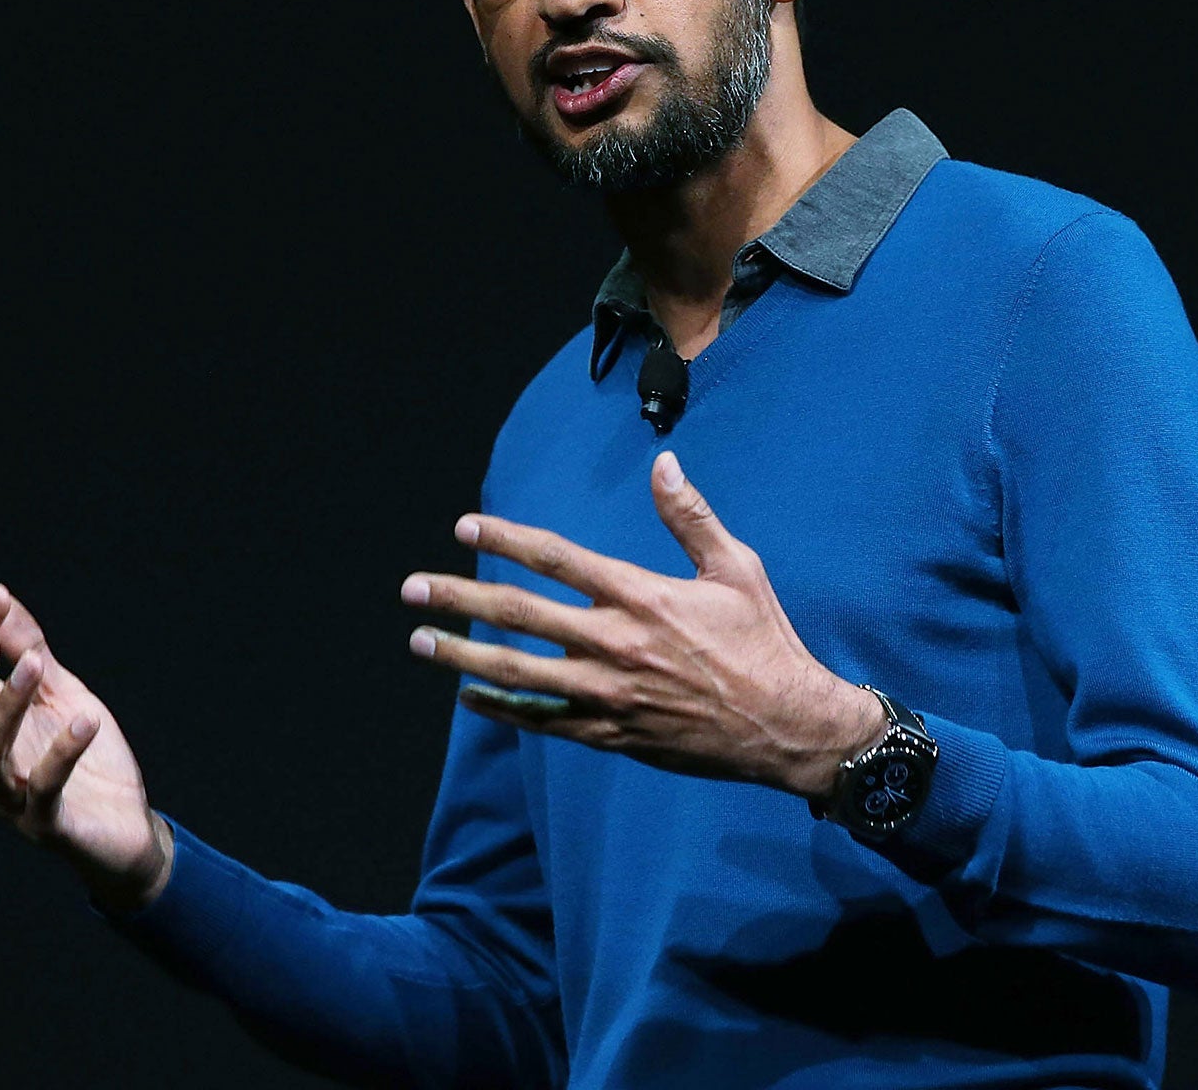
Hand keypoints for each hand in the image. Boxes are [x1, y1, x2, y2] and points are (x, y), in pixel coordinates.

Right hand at [0, 584, 171, 911]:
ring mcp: (11, 797)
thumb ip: (34, 654)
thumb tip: (3, 601)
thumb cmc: (89, 759)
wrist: (125, 829)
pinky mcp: (45, 825)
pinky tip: (86, 720)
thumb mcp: (65, 696)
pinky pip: (44, 789)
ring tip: (36, 663)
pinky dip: (63, 753)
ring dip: (9, 704)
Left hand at [401, 451, 884, 798]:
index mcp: (641, 597)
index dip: (505, 540)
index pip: (556, 559)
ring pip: (517, 674)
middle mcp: (615, 645)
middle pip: (518, 616)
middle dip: (458, 600)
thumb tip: (665, 464)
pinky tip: (471, 692)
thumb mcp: (736, 568)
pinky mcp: (612, 734)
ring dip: (463, 656)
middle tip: (412, 591)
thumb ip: (691, 517)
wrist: (785, 727)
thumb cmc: (765, 641)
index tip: (465, 528)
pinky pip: (542, 720)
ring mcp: (608, 695)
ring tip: (420, 642)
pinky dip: (502, 706)